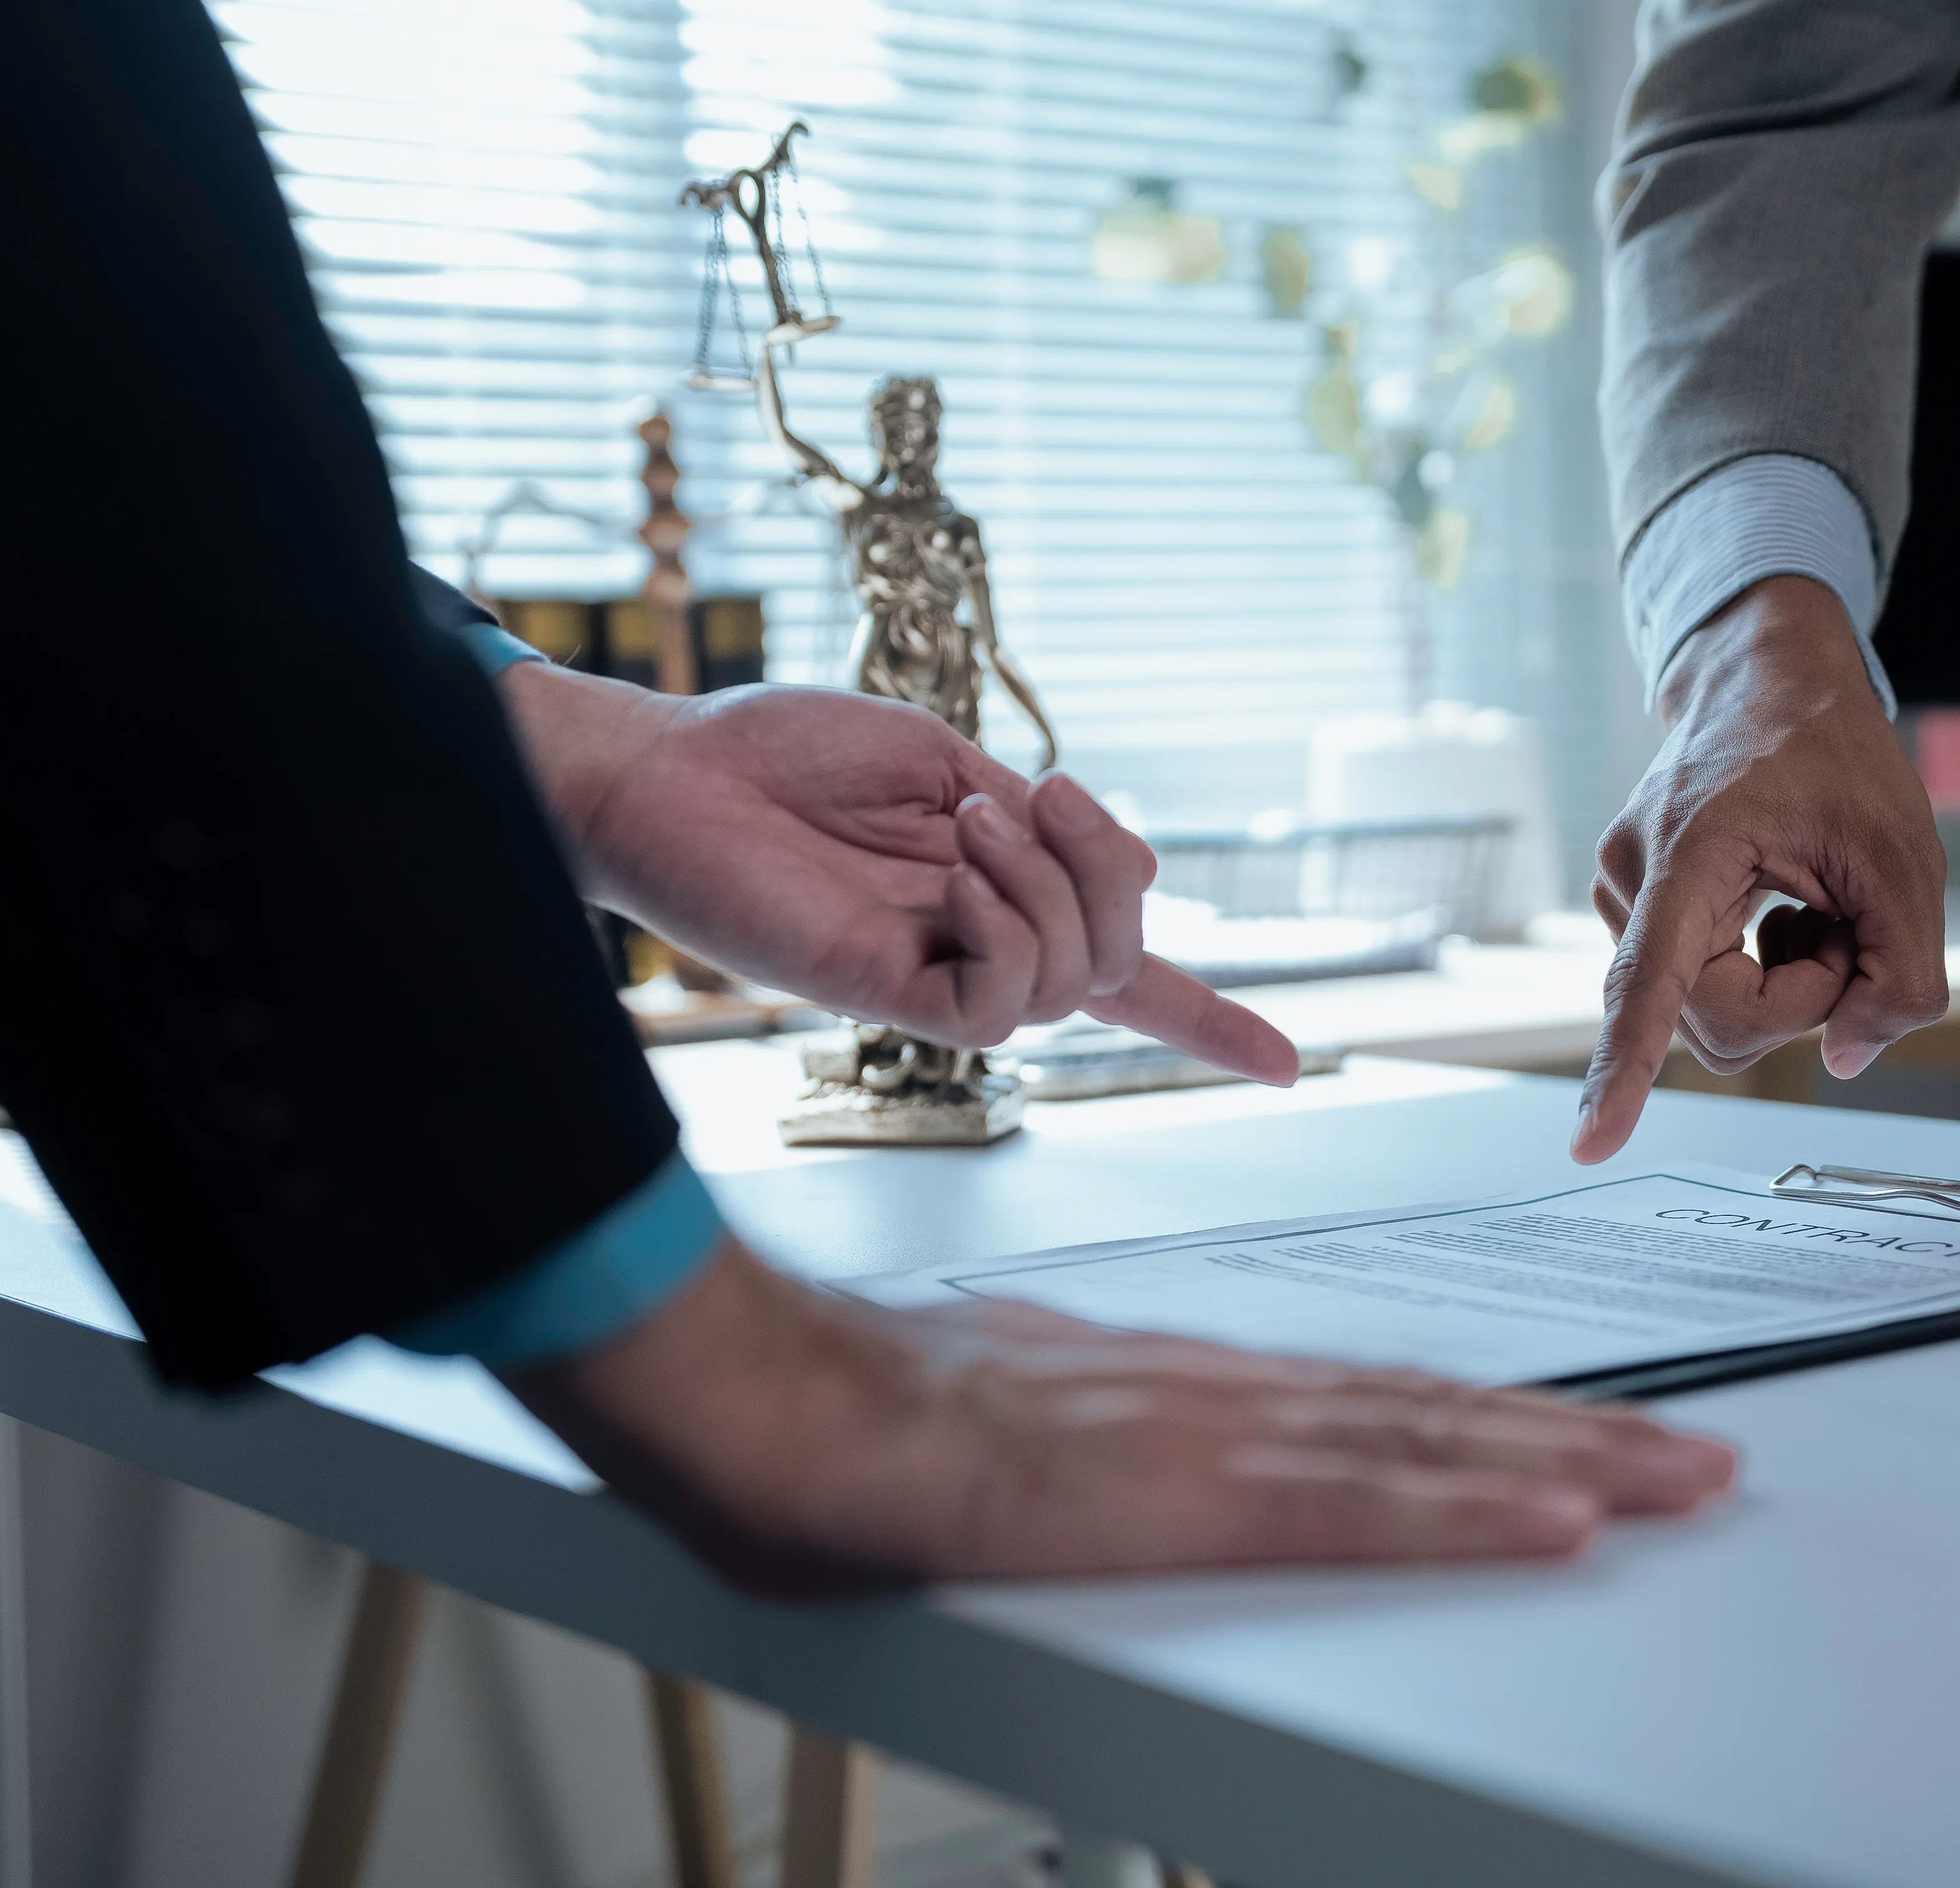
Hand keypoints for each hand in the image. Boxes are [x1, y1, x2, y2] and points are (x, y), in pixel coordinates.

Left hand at [496, 666, 1294, 1082]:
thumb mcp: (942, 757)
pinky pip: (1004, 1005)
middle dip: (1113, 869)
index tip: (1288, 1062)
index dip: (1208, 1018)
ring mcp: (936, 978)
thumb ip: (1033, 820)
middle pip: (1122, 957)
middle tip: (1035, 797)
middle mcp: (978, 950)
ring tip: (969, 824)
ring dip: (1049, 885)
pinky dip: (1005, 930)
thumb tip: (1114, 869)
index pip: (1121, 974)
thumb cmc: (779, 754)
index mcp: (998, 896)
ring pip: (1073, 979)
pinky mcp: (889, 998)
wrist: (671, 772)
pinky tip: (952, 880)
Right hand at [508, 1241, 1738, 1588]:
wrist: (760, 1393)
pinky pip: (1342, 1507)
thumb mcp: (1003, 1413)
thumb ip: (1089, 1425)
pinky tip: (1553, 1520)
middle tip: (1704, 1464)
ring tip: (1679, 1484)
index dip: (1497, 1427)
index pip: (1374, 1407)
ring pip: (1417, 1449)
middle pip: (1429, 1419)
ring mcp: (1196, 1439)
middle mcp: (1214, 1398)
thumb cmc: (855, 1417)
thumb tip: (1121, 1442)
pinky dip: (1459, 1510)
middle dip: (1578, 1442)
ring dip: (1560, 1467)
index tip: (1597, 1444)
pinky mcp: (1160, 1495)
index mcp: (1180, 1391)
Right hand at [1575, 576, 1948, 1161]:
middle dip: (1801, 996)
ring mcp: (1623, 894)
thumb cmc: (1833, 753)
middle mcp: (1633, 878)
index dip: (1624, 1071)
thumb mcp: (1908, 857)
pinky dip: (1758, 966)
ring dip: (1783, 978)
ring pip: (1710, 1011)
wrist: (1767, 679)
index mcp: (1690, 851)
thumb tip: (1849, 1058)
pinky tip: (1778, 907)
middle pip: (1715, 1022)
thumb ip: (1903, 972)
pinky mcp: (1633, 909)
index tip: (1593, 1144)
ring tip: (1809, 900)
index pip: (1649, 983)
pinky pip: (1700, 988)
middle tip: (1845, 924)